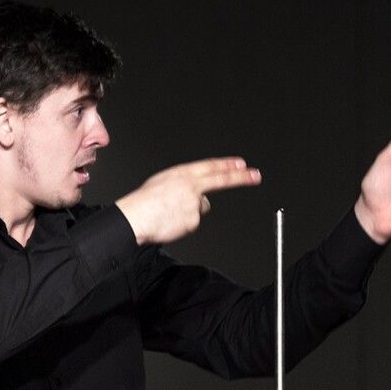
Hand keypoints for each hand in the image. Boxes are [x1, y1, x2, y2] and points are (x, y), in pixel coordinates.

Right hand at [116, 157, 261, 245]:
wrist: (135, 218)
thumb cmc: (142, 203)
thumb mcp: (162, 183)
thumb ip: (183, 185)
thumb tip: (197, 194)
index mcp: (181, 173)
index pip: (211, 166)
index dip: (227, 165)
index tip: (241, 165)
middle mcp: (191, 185)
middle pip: (221, 179)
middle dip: (241, 177)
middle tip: (255, 175)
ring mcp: (193, 202)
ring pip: (201, 208)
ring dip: (191, 212)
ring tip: (170, 214)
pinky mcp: (193, 220)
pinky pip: (193, 223)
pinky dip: (184, 224)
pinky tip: (171, 222)